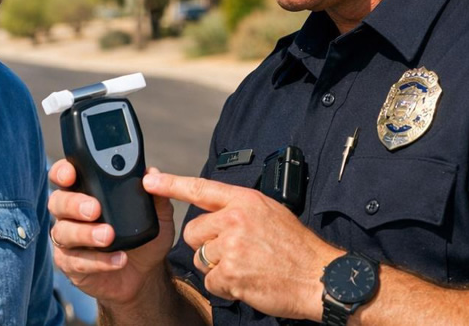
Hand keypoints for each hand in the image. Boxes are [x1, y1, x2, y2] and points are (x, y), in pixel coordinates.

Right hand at [47, 160, 176, 306]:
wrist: (145, 272)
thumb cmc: (142, 235)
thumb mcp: (156, 214)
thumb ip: (154, 194)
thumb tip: (153, 173)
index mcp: (85, 192)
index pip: (64, 175)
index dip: (62, 172)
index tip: (71, 174)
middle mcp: (70, 213)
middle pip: (57, 202)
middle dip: (73, 203)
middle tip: (95, 209)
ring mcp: (68, 240)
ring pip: (63, 232)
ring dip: (85, 233)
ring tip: (108, 236)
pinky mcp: (71, 265)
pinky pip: (76, 261)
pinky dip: (98, 261)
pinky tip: (118, 259)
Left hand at [142, 171, 341, 320]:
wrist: (319, 277)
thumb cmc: (297, 247)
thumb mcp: (270, 212)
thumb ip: (239, 209)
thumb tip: (215, 211)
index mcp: (244, 200)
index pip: (199, 188)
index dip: (170, 184)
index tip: (149, 181)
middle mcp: (235, 219)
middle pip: (194, 232)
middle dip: (207, 245)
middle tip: (236, 252)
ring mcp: (231, 247)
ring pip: (200, 258)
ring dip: (217, 268)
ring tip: (246, 267)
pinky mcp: (230, 273)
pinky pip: (210, 281)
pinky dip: (225, 286)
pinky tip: (247, 281)